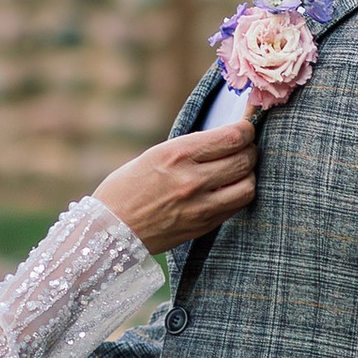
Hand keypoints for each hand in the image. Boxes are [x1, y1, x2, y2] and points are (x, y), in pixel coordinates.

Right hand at [94, 114, 259, 254]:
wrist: (109, 230)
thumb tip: (226, 138)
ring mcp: (200, 205)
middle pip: (245, 159)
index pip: (233, 137)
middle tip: (242, 148)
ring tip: (238, 172)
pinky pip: (237, 206)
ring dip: (248, 175)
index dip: (246, 129)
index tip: (245, 128)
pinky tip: (228, 190)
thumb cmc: (127, 188)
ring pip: (248, 185)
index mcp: (177, 154)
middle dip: (249, 150)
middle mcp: (192, 179)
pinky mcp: (203, 225)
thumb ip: (191, 148)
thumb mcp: (154, 155)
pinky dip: (238, 194)